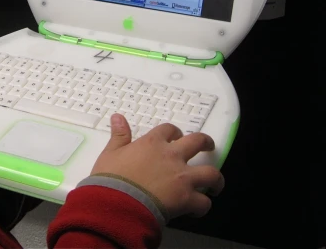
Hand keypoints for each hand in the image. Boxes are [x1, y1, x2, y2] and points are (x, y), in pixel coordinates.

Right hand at [90, 113, 223, 219]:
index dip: (174, 132)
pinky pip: (204, 202)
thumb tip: (118, 117)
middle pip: (198, 142)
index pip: (169, 130)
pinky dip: (203, 205)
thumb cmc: (111, 179)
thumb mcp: (110, 153)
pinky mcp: (187, 199)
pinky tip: (198, 208)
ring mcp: (182, 177)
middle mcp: (172, 156)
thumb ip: (119, 135)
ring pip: (211, 173)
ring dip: (215, 178)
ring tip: (215, 183)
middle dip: (206, 143)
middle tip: (207, 146)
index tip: (176, 136)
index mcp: (152, 143)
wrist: (117, 204)